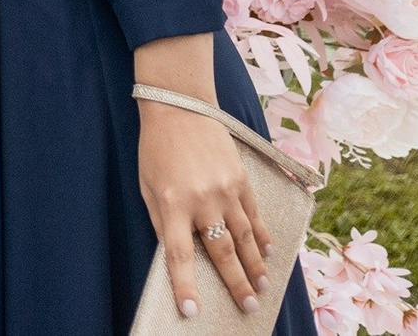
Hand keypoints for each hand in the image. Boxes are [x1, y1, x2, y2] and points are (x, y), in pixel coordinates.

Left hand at [137, 85, 271, 319]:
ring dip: (256, 265)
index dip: (186, 286)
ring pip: (246, 237)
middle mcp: (202, 200)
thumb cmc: (156, 150)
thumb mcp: (147, 186)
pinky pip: (255, 215)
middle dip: (236, 284)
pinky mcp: (242, 179)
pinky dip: (263, 236)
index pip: (179, 255)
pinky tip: (269, 252)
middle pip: (222, 252)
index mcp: (172, 204)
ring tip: (263, 287)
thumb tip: (178, 255)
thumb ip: (163, 221)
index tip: (193, 312)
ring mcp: (226, 190)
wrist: (179, 106)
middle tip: (247, 307)